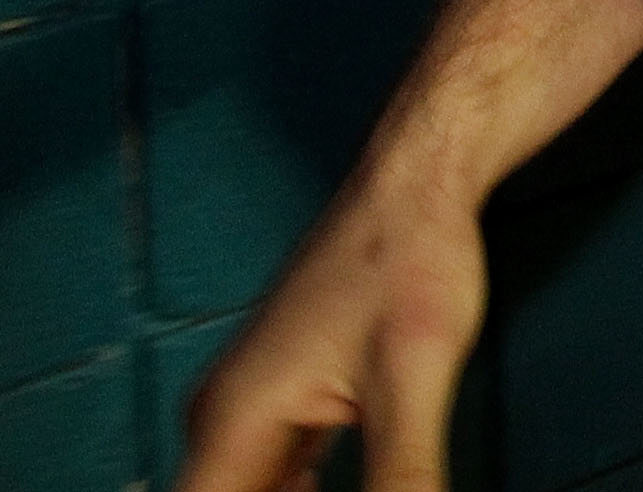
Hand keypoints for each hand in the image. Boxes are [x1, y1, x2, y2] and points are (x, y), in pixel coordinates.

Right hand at [177, 163, 487, 491]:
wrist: (418, 181)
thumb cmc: (409, 259)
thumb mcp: (410, 384)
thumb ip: (400, 478)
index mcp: (232, 422)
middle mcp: (224, 419)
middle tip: (343, 486)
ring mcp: (251, 410)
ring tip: (359, 485)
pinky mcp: (286, 403)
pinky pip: (274, 481)